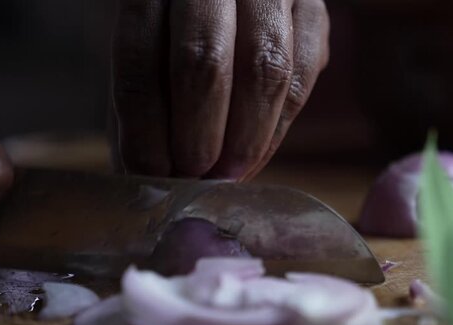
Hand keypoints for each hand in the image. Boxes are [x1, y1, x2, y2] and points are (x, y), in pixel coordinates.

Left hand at [112, 0, 329, 179]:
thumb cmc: (180, 30)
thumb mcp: (150, 50)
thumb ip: (145, 105)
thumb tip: (145, 179)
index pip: (140, 57)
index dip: (145, 126)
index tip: (151, 173)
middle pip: (204, 60)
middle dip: (198, 134)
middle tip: (194, 177)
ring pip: (263, 68)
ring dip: (244, 138)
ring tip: (227, 176)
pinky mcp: (312, 7)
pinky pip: (302, 75)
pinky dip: (278, 127)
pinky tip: (256, 156)